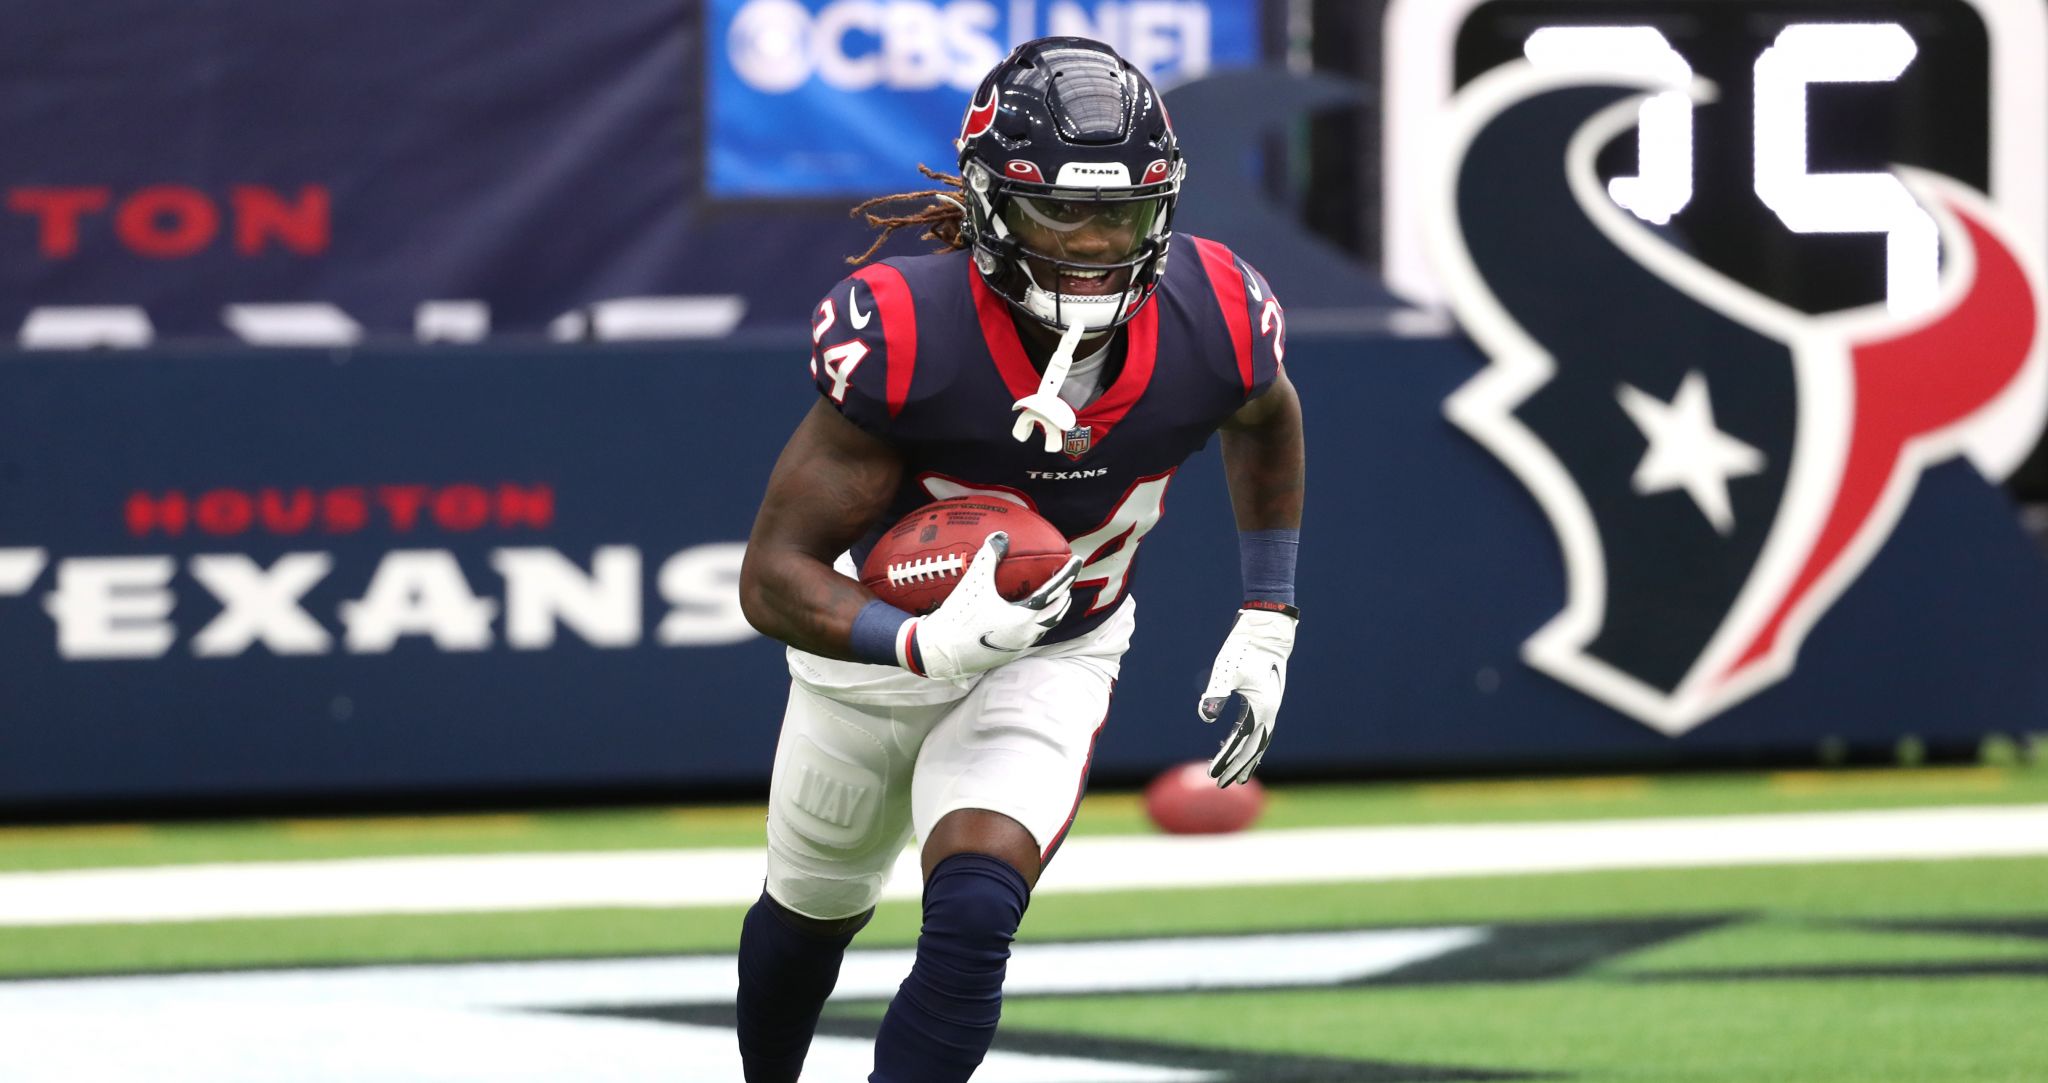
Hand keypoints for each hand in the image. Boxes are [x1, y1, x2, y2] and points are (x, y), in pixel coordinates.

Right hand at [899, 532, 1080, 679]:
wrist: (941, 652)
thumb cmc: (959, 616)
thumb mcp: (975, 583)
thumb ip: (990, 557)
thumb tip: (1001, 535)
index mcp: (1025, 617)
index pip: (1055, 591)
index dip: (1068, 574)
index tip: (1077, 560)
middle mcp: (1027, 634)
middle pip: (1057, 612)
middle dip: (1064, 595)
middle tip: (1065, 580)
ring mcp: (1019, 646)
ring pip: (1046, 627)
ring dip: (1053, 611)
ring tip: (1052, 598)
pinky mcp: (1008, 653)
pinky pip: (1031, 635)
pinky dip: (1037, 622)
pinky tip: (1025, 615)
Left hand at [1198, 607, 1296, 786]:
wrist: (1266, 630)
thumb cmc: (1245, 648)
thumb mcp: (1227, 671)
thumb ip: (1216, 694)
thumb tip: (1205, 716)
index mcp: (1262, 710)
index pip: (1244, 745)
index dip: (1229, 761)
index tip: (1214, 775)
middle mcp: (1269, 712)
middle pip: (1254, 749)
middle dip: (1238, 767)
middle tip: (1221, 784)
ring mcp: (1267, 707)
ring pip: (1257, 741)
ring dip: (1246, 758)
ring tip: (1235, 775)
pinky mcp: (1261, 700)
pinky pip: (1254, 728)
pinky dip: (1245, 740)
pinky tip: (1233, 744)